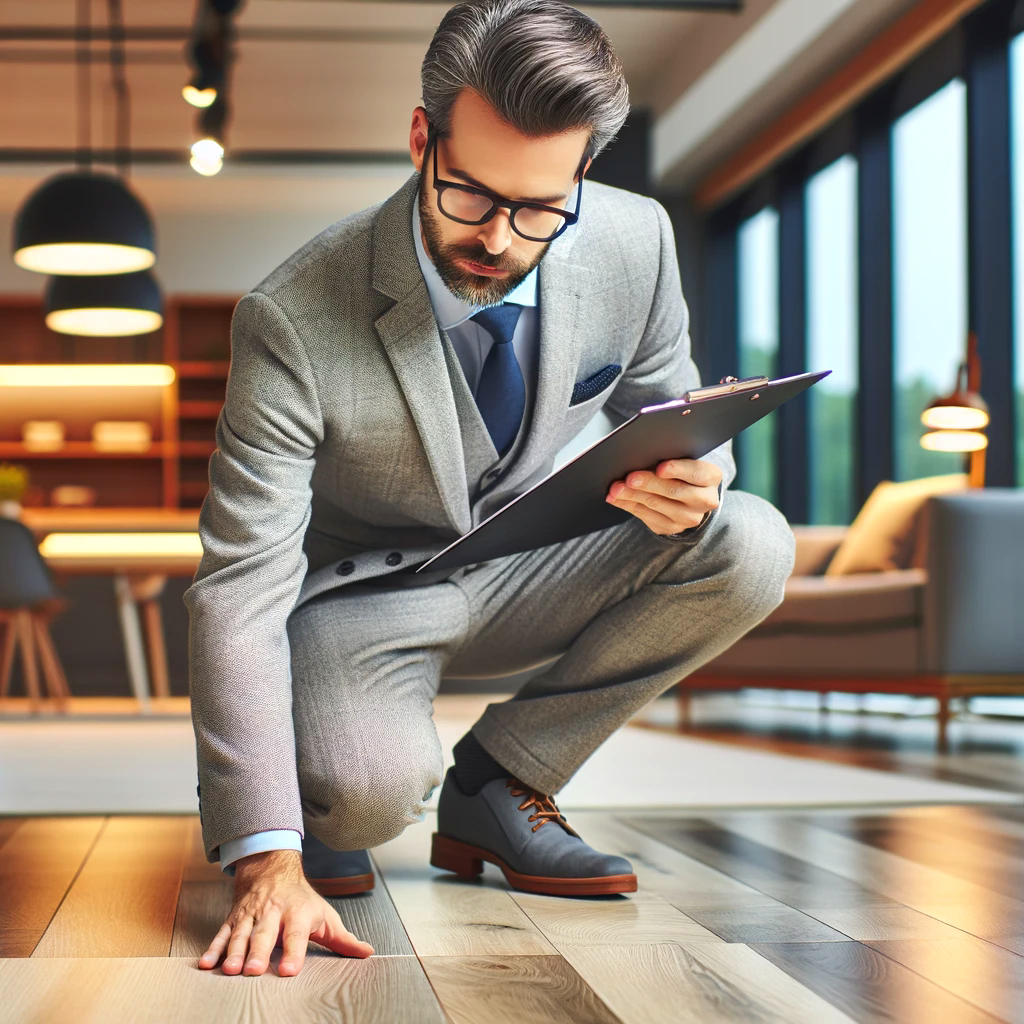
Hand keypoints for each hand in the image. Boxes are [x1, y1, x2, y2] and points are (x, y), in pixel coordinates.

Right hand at [197, 849, 373, 976]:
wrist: (272, 869)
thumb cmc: (302, 899)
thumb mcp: (325, 915)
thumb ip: (343, 938)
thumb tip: (367, 953)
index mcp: (297, 913)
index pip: (296, 934)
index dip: (294, 952)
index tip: (289, 971)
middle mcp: (273, 912)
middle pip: (264, 935)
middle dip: (257, 953)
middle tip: (252, 971)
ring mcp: (251, 915)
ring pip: (241, 934)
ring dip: (233, 952)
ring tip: (229, 970)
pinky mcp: (234, 919)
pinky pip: (222, 934)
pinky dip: (213, 949)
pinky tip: (206, 964)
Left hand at [605, 458, 721, 535]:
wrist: (688, 493)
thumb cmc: (681, 468)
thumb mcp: (682, 458)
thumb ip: (668, 456)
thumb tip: (640, 454)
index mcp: (711, 476)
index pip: (696, 472)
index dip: (678, 470)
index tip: (660, 468)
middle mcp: (704, 500)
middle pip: (675, 491)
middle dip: (649, 484)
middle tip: (629, 478)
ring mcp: (689, 518)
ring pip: (657, 506)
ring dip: (633, 496)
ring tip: (615, 488)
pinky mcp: (671, 528)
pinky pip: (647, 517)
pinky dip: (628, 505)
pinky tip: (615, 498)